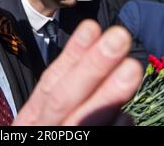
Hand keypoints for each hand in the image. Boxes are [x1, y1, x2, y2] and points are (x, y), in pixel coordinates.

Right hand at [13, 20, 142, 124]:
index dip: (72, 56)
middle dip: (91, 68)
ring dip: (105, 97)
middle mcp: (40, 135)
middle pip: (62, 101)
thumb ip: (71, 98)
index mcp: (31, 122)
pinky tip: (128, 119)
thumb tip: (96, 63)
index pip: (50, 86)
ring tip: (132, 68)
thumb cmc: (50, 136)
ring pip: (79, 125)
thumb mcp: (50, 120)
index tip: (92, 27)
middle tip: (119, 38)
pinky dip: (112, 134)